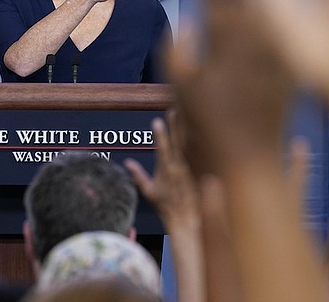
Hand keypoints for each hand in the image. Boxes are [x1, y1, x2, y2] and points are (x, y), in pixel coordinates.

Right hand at [124, 115, 198, 230]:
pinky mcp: (199, 169)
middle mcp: (178, 166)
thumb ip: (138, 175)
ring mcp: (190, 167)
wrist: (185, 217)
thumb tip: (128, 163)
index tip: (156, 122)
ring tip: (186, 114)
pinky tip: (201, 129)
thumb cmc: (167, 205)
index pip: (162, 148)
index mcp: (165, 169)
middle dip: (175, 125)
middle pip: (177, 141)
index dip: (159, 135)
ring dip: (187, 129)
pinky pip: (200, 152)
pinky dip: (200, 140)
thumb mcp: (149, 191)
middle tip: (174, 110)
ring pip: (189, 144)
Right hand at [167, 0, 294, 174]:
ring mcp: (275, 49)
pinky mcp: (292, 61)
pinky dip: (286, 3)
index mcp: (221, 44)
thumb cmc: (208, 124)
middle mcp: (252, 40)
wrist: (251, 154)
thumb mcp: (180, 89)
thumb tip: (186, 22)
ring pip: (272, 0)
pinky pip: (291, 25)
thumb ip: (176, 52)